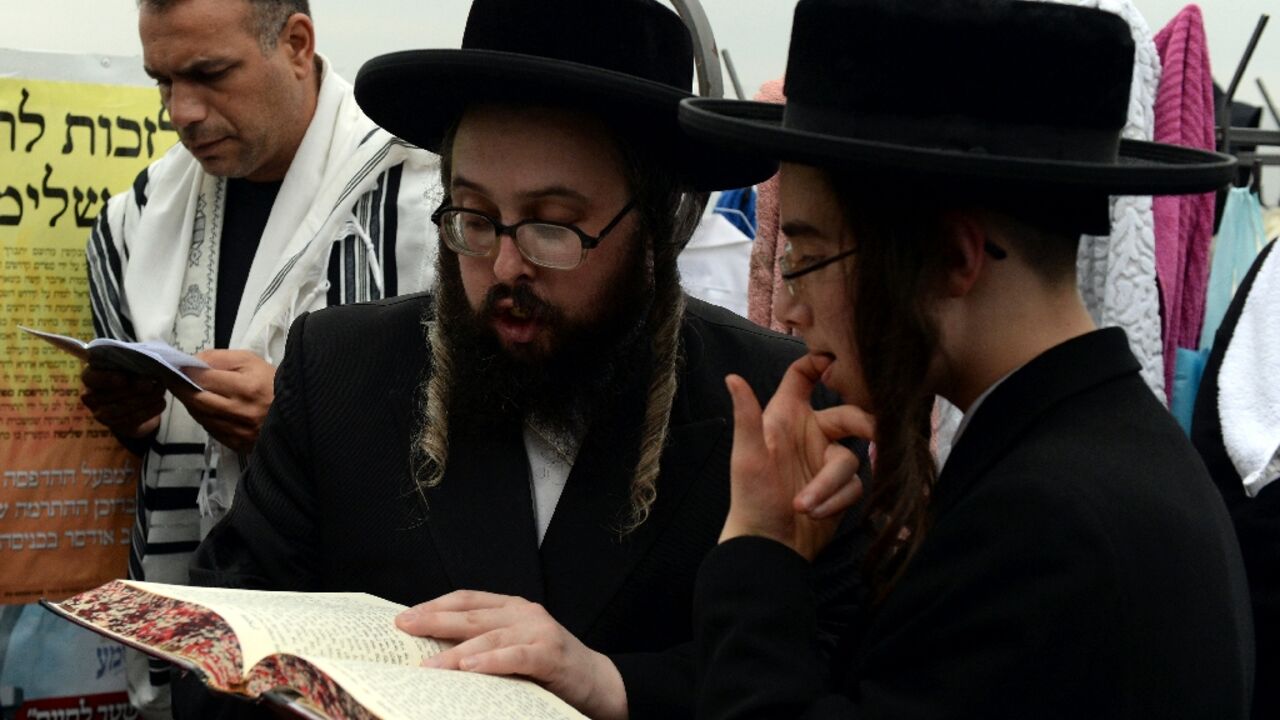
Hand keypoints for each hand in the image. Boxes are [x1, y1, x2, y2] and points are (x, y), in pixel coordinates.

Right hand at [80, 366, 165, 438]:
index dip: (106, 379)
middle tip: (150, 383)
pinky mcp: (115, 425)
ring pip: (120, 409)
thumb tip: (145, 378)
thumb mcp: (131, 366)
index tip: (123, 379)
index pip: (90, 377)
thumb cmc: (132, 374)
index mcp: (91, 375)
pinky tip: (161, 402)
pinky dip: (150, 410)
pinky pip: (131, 419)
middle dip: (132, 389)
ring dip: (144, 399)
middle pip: (108, 395)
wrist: (137, 398)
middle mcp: (91, 396)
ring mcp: (100, 413)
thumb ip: (133, 367)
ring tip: (160, 390)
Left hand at [170, 350, 274, 453]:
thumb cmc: (273, 381)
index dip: (183, 371)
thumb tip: (191, 362)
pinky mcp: (237, 443)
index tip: (172, 366)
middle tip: (171, 379)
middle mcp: (240, 412)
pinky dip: (203, 417)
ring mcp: (238, 431)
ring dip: (189, 403)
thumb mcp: (250, 361)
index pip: (202, 378)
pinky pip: (210, 429)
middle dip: (179, 388)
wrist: (298, 411)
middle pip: (196, 400)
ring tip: (187, 391)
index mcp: (246, 387)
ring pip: (200, 416)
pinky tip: (205, 407)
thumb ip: (219, 358)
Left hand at [397, 591, 627, 719]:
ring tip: (429, 665)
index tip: (406, 616)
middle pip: (471, 614)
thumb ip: (486, 643)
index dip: (436, 605)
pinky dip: (491, 661)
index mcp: (513, 608)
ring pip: (489, 637)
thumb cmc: (552, 668)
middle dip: (434, 620)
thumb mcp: (515, 648)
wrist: (599, 683)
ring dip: (455, 652)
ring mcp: (539, 631)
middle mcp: (525, 613)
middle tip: (404, 627)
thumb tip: (435, 652)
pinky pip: (516, 656)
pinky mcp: (550, 655)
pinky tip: (470, 668)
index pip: (468, 598)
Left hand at [720, 354, 873, 560]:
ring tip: (803, 505)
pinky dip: (835, 500)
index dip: (821, 363)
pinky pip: (854, 485)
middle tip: (875, 435)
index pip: (803, 376)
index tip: (841, 362)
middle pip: (849, 415)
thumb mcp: (748, 456)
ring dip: (829, 485)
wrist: (767, 548)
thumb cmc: (751, 499)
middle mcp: (809, 434)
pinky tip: (813, 513)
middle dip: (863, 426)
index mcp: (786, 417)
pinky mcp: (840, 488)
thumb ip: (747, 416)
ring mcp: (826, 461)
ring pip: (851, 459)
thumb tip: (732, 377)